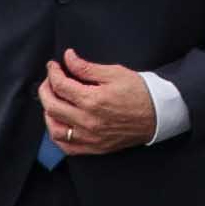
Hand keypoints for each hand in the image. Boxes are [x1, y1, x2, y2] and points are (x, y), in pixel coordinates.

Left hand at [38, 51, 157, 155]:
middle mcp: (88, 121)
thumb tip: (68, 58)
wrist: (159, 114)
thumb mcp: (115, 73)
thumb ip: (87, 67)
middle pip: (52, 106)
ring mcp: (90, 136)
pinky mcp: (95, 147)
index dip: (53, 72)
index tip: (54, 66)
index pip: (60, 85)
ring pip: (54, 128)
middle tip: (51, 80)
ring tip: (54, 102)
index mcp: (92, 100)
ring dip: (49, 113)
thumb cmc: (141, 93)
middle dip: (45, 89)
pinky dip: (58, 136)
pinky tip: (60, 123)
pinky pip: (67, 147)